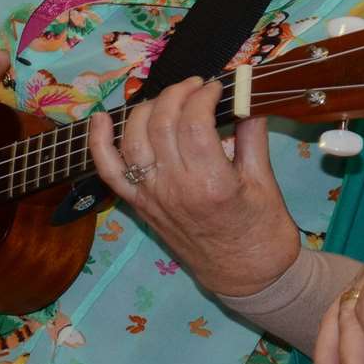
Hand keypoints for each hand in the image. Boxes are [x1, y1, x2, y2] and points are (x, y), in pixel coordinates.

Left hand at [87, 76, 298, 297]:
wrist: (246, 276)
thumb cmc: (262, 231)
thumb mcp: (265, 181)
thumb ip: (252, 135)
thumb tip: (246, 96)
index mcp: (211, 183)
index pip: (193, 122)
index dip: (203, 95)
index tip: (216, 87)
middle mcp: (175, 188)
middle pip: (161, 124)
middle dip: (177, 94)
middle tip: (196, 87)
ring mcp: (152, 197)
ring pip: (133, 139)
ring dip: (148, 109)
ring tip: (170, 100)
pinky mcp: (140, 206)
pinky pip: (109, 172)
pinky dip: (98, 143)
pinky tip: (100, 118)